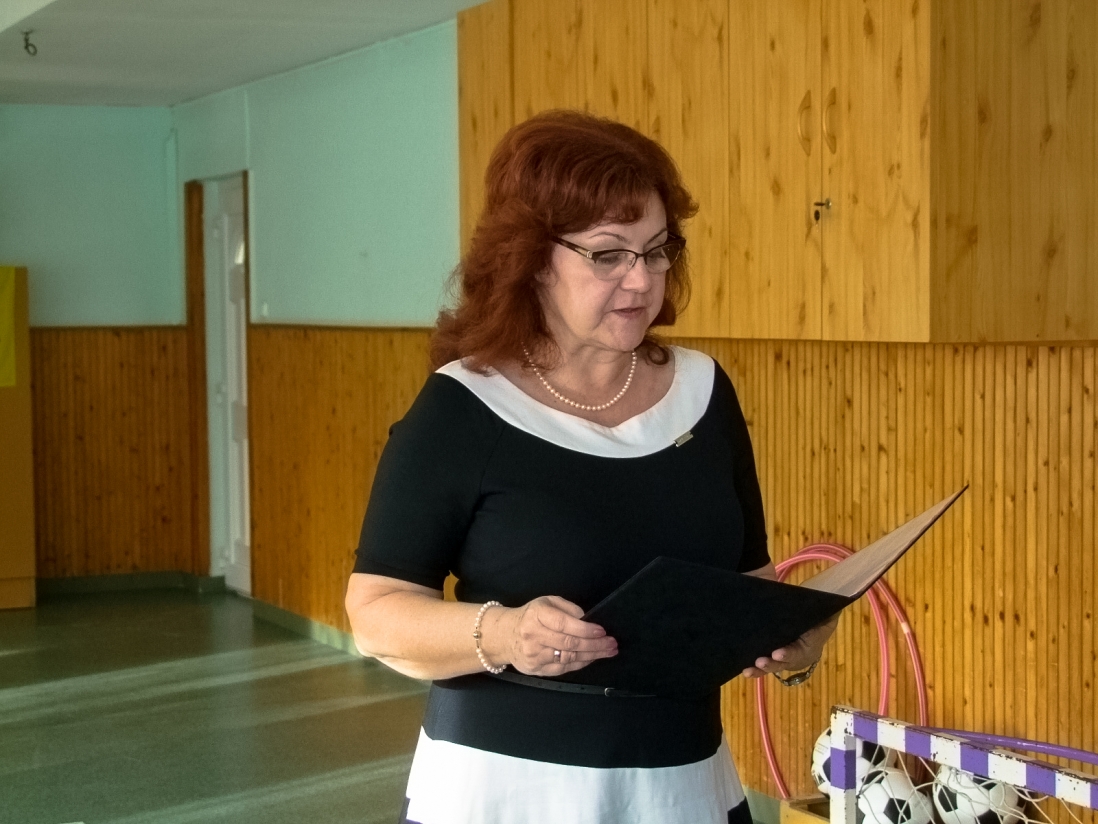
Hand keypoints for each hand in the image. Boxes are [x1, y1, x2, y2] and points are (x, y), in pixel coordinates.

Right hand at [484, 596, 617, 675]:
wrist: (505, 636)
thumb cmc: (531, 616)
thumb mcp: (546, 602)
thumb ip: (567, 608)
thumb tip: (585, 619)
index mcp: (537, 616)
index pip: (564, 624)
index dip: (585, 629)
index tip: (602, 631)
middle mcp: (533, 636)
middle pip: (569, 644)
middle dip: (594, 645)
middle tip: (612, 644)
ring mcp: (534, 655)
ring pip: (568, 658)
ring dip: (591, 655)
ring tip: (608, 651)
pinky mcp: (536, 669)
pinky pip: (563, 669)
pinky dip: (580, 663)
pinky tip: (591, 658)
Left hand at [742, 614, 838, 679]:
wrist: (806, 608)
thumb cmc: (815, 607)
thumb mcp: (822, 606)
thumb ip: (824, 605)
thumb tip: (831, 602)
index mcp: (813, 640)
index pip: (802, 650)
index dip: (790, 654)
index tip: (778, 653)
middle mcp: (800, 652)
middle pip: (787, 662)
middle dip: (774, 663)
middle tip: (762, 661)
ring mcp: (787, 656)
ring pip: (776, 666)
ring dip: (763, 669)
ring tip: (749, 670)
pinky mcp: (775, 655)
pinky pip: (767, 665)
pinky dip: (757, 670)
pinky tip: (746, 671)